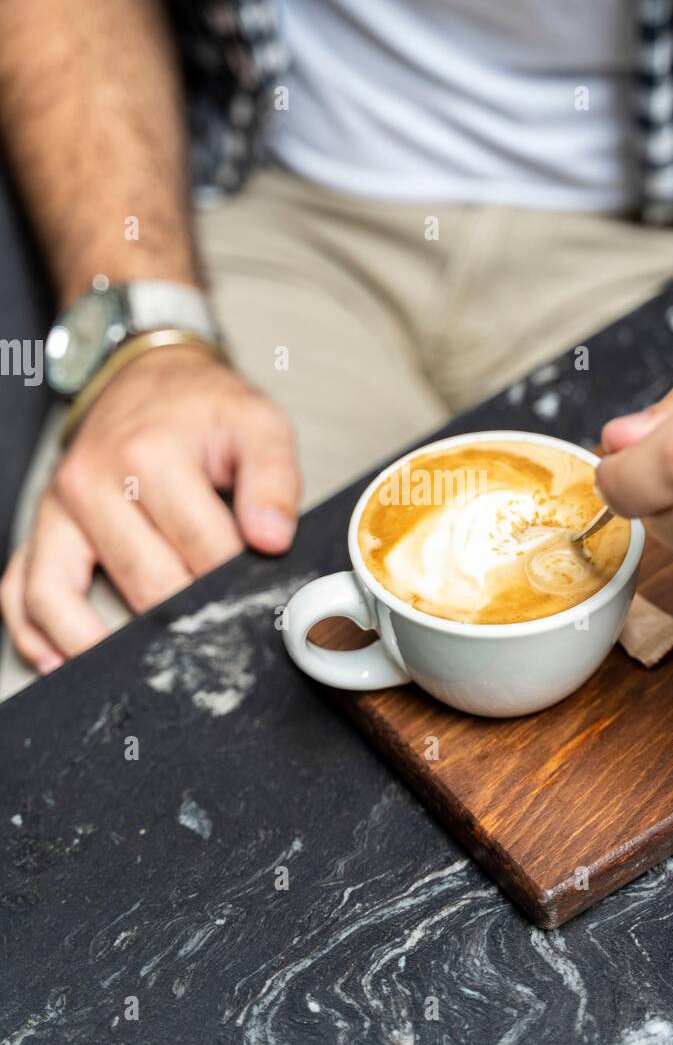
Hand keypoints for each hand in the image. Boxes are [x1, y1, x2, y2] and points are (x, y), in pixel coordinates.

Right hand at [1, 345, 299, 671]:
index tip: (258, 602)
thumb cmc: (202, 406)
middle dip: (185, 619)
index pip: (203, 551)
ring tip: (141, 670)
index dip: (237, 584)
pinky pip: (21, 587)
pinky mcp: (44, 524)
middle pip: (143, 583)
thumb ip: (275, 480)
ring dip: (98, 643)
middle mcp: (95, 483)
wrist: (148, 375)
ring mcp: (61, 508)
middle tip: (217, 641)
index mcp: (151, 457)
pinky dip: (35, 631)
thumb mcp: (257, 422)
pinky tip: (62, 659)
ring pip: (61, 596)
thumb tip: (272, 539)